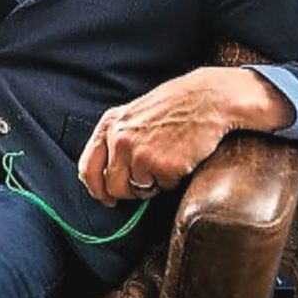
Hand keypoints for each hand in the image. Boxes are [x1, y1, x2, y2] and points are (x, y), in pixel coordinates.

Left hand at [76, 67, 295, 205]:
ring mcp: (140, 154)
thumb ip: (116, 139)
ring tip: (169, 157)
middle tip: (150, 178)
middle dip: (131, 190)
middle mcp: (119, 140)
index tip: (106, 198)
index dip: (96, 189)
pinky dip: (174, 179)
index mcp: (110, 125)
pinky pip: (165, 188)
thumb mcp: (133, 114)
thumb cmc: (174, 106)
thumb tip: (107, 175)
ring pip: (140, 190)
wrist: (208, 98)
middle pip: (114, 187)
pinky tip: (182, 157)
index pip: (88, 168)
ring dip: (155, 182)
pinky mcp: (163, 166)